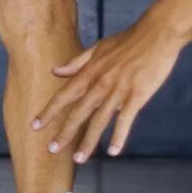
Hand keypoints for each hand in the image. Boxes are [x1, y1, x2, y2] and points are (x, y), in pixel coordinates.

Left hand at [31, 20, 183, 162]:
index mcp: (90, 72)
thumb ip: (77, 62)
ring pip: (99, 121)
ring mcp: (119, 90)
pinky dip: (119, 136)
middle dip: (63, 132)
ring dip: (88, 142)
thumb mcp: (99, 48)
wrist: (157, 33)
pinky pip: (126, 120)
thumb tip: (55, 71)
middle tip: (51, 149)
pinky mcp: (137, 95)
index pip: (64, 95)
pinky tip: (113, 151)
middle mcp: (100, 83)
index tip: (35, 125)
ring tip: (78, 159)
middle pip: (78, 112)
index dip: (49, 112)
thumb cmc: (128, 40)